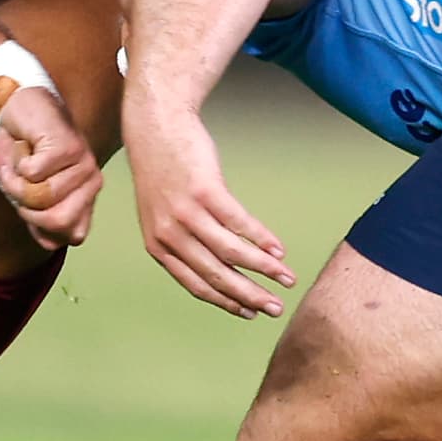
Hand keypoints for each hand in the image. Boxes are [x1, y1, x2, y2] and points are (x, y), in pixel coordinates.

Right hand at [0, 85, 100, 246]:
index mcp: (86, 197)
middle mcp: (92, 182)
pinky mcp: (69, 146)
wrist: (18, 106)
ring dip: (16, 182)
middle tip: (20, 184)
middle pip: (58, 221)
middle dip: (26, 209)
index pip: (71, 236)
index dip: (40, 227)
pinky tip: (22, 148)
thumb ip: (41, 219)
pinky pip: (32, 174)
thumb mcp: (27, 193)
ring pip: (41, 197)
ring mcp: (84, 163)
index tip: (28, 203)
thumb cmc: (22, 150)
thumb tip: (51, 242)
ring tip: (19, 163)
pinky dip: (15, 165)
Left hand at [124, 97, 293, 318]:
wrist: (154, 127)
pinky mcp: (204, 191)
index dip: (226, 302)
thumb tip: (222, 268)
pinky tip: (278, 249)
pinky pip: (239, 222)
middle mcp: (169, 234)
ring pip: (232, 252)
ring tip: (287, 278)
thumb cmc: (163, 172)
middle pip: (217, 274)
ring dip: (264, 269)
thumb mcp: (160, 214)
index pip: (197, 284)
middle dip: (250, 295)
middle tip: (276, 309)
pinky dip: (262, 239)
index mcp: (158, 246)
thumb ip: (182, 242)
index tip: (249, 313)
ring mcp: (186, 213)